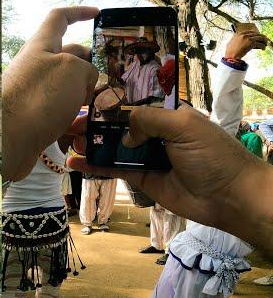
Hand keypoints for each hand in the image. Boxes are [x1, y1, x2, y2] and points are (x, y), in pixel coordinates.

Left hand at [2, 6, 98, 180]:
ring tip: (102, 108)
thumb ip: (87, 68)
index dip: (78, 13)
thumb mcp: (73, 70)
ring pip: (68, 89)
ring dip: (86, 96)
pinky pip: (62, 114)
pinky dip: (76, 121)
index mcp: (41, 46)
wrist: (8, 141)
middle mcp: (36, 67)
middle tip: (109, 79)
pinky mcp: (36, 117)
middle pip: (68, 57)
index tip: (97, 14)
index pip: (59, 19)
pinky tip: (87, 131)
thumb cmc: (39, 97)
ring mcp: (35, 93)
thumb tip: (85, 82)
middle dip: (90, 65)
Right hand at [67, 106, 272, 256]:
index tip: (84, 100)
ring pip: (112, 148)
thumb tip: (123, 134)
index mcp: (167, 114)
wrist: (229, 198)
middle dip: (93, 124)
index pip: (133, 103)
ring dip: (90, 144)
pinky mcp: (141, 178)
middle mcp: (154, 133)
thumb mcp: (183, 125)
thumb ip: (149, 119)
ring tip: (68, 141)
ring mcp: (146, 156)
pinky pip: (114, 169)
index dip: (109, 102)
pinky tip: (75, 163)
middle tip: (69, 124)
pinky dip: (94, 166)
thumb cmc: (213, 155)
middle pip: (117, 126)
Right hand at [225, 31, 267, 59]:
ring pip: (260, 38)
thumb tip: (239, 41)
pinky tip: (263, 48)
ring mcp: (248, 39)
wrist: (231, 56)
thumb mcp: (230, 43)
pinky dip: (263, 46)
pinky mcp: (251, 43)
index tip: (257, 36)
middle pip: (256, 34)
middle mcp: (244, 35)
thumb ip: (235, 40)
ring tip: (264, 44)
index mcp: (239, 34)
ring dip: (263, 41)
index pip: (250, 31)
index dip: (255, 34)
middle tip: (263, 41)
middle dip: (261, 37)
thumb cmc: (230, 52)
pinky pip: (260, 44)